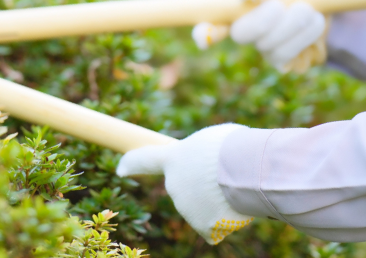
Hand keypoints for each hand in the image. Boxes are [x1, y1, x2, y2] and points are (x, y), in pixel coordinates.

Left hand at [116, 124, 252, 244]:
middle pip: (187, 187)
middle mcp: (174, 185)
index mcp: (173, 159)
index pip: (144, 160)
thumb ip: (202, 152)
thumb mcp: (214, 138)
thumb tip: (210, 164)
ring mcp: (186, 208)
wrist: (245, 170)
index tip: (120, 169)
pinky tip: (233, 208)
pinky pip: (214, 226)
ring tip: (234, 186)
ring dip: (217, 200)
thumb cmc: (231, 147)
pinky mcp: (202, 226)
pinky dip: (224, 220)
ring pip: (203, 206)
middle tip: (225, 175)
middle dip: (203, 184)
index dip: (131, 163)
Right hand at [192, 0, 336, 72]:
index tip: (204, 37)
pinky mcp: (292, 64)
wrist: (333, 0)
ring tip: (311, 9)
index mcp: (239, 10)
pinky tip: (314, 26)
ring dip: (296, 26)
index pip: (211, 26)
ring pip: (273, 49)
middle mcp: (250, 34)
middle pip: (242, 36)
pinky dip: (309, 38)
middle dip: (263, 21)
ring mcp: (269, 51)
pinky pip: (295, 61)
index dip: (204, 33)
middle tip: (281, 5)